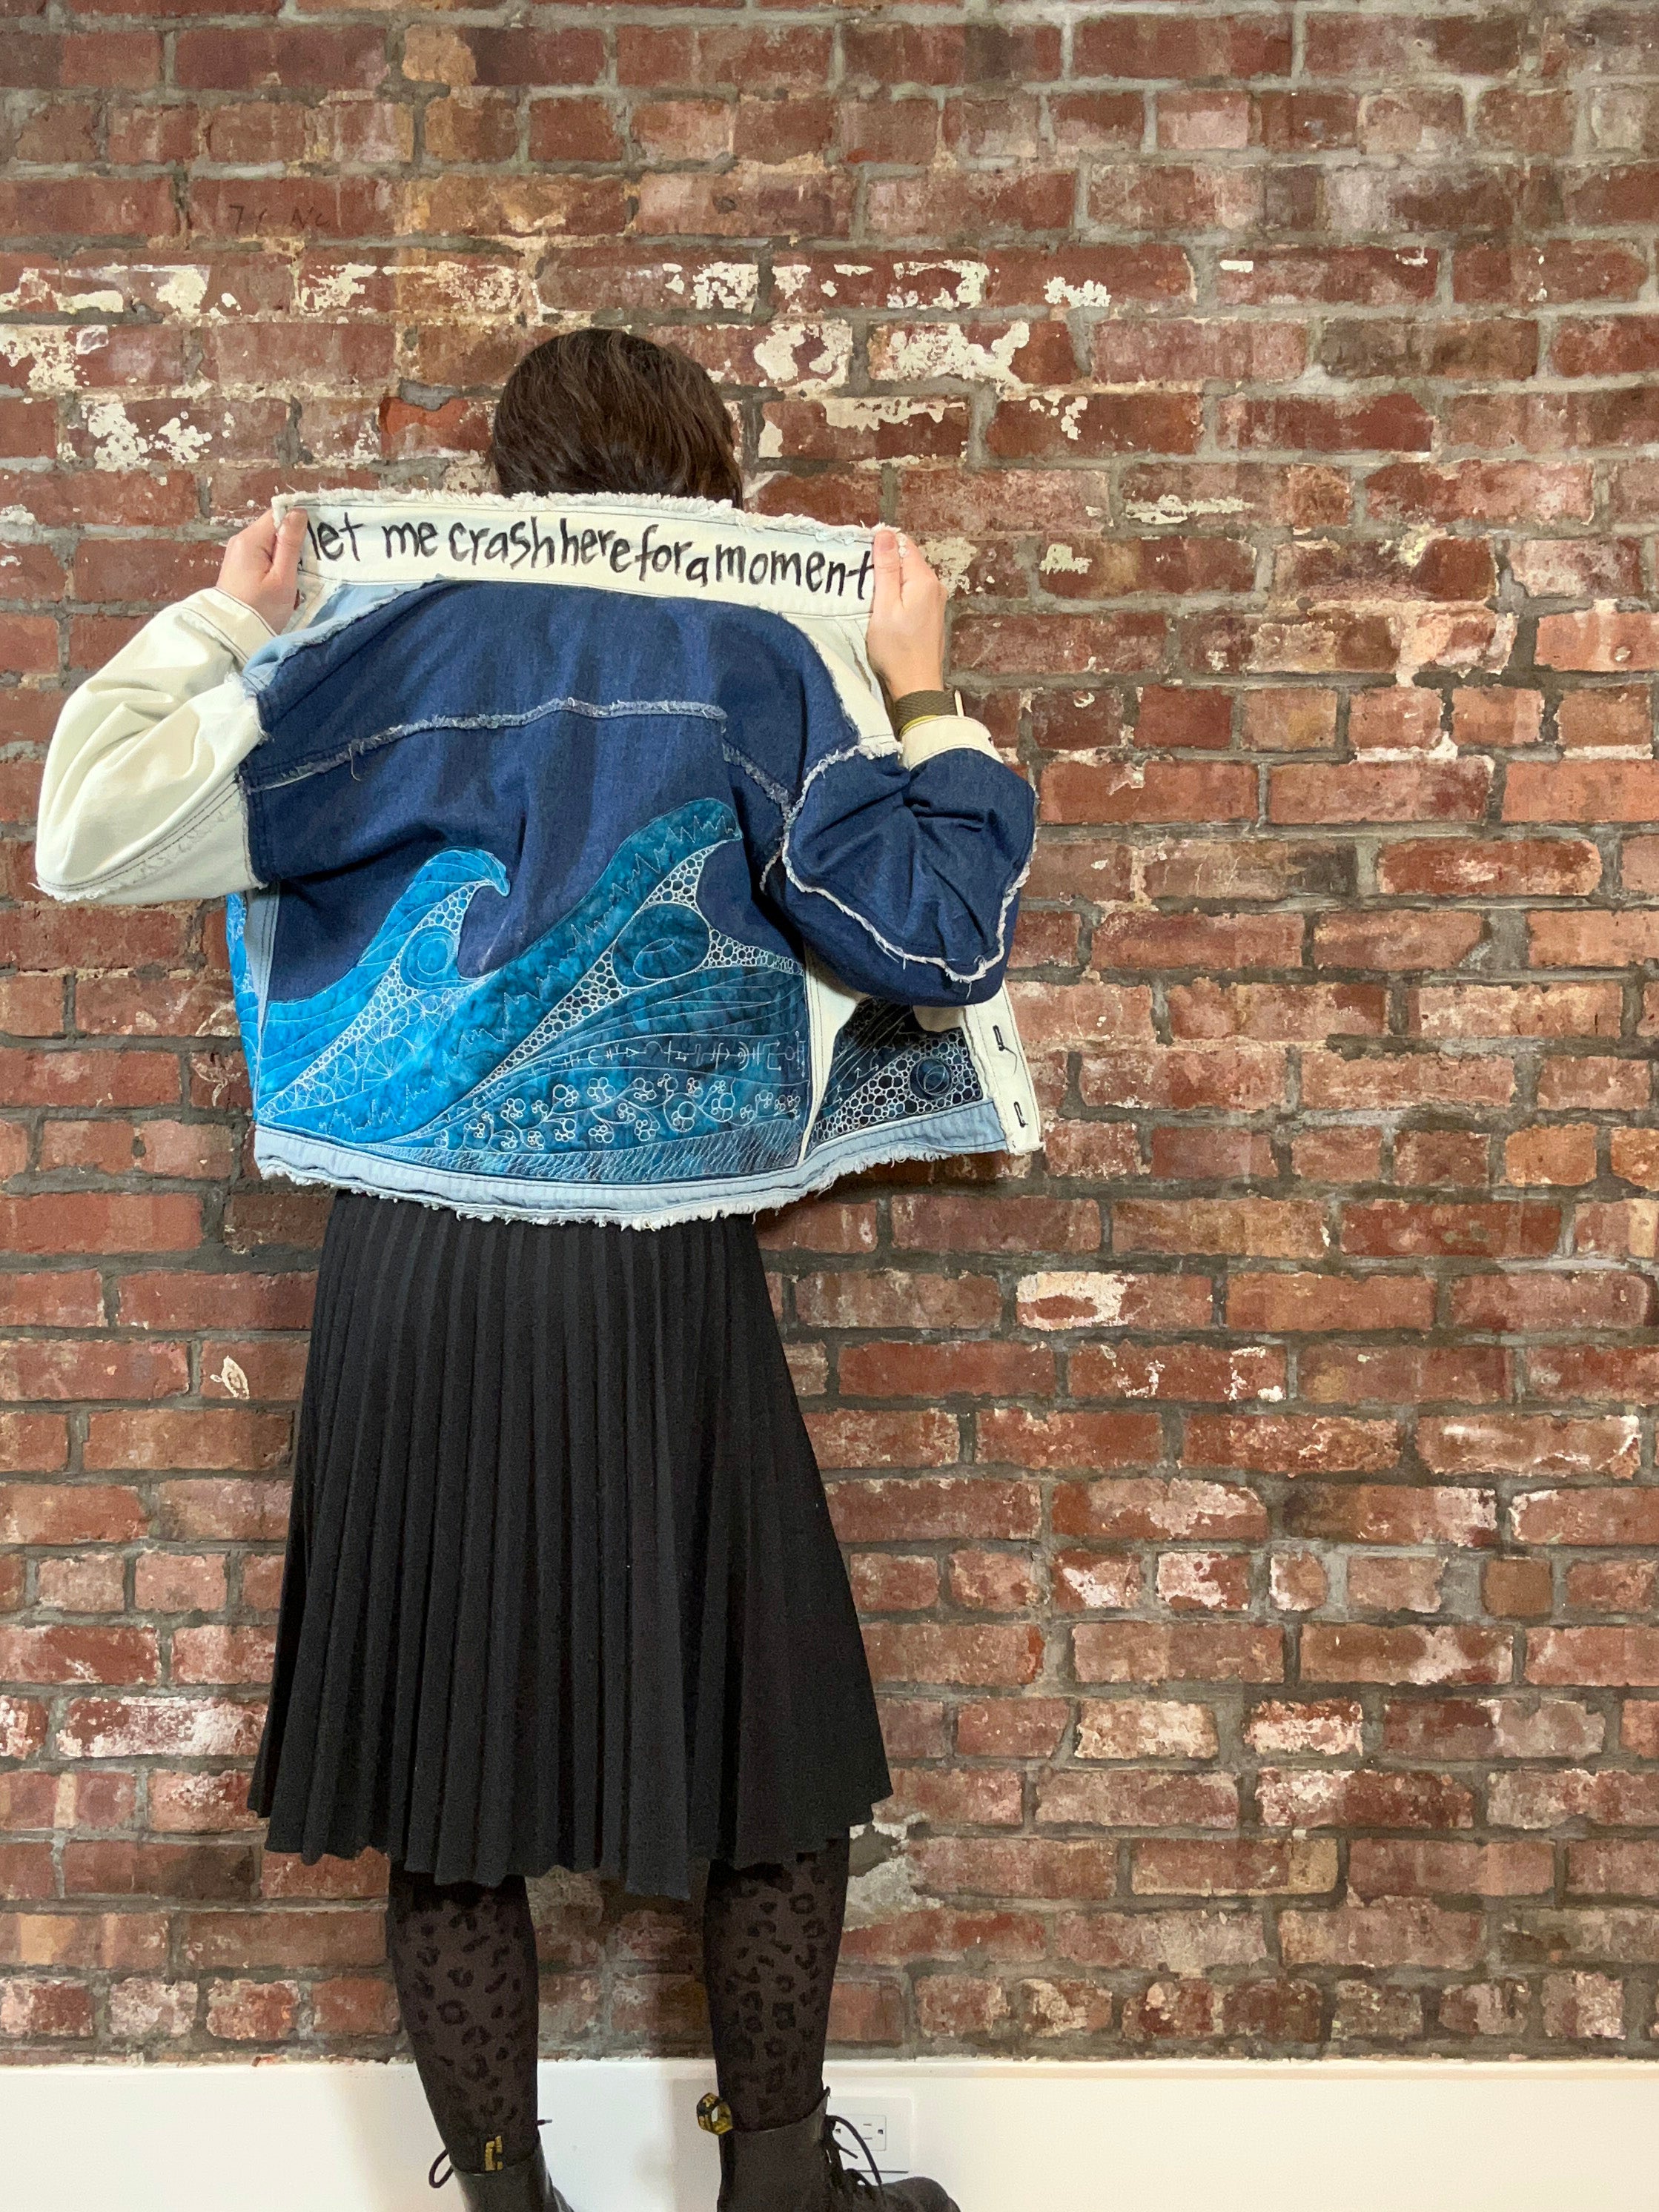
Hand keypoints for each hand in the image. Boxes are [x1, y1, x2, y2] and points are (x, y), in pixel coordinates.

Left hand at [216, 507, 306, 633]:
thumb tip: (298, 513)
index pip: (278, 514)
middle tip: (312, 560)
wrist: (232, 634)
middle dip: (294, 539)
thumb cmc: (261, 609)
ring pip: (270, 541)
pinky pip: (263, 553)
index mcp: (250, 540)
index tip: (316, 538)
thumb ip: (290, 544)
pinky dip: (276, 561)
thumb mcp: (282, 578)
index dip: (298, 522)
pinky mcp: (240, 564)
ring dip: (287, 552)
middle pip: (274, 527)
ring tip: (300, 570)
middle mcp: (241, 540)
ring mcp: (238, 552)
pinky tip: (285, 576)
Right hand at [866, 525, 946, 697]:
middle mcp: (935, 585)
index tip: (861, 559)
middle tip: (861, 580)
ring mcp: (936, 600)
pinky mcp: (932, 614)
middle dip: (885, 563)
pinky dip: (898, 594)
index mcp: (923, 579)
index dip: (881, 545)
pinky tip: (885, 608)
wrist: (916, 686)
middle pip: (907, 559)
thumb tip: (885, 533)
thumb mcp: (884, 607)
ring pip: (909, 576)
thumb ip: (886, 569)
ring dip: (890, 580)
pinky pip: (913, 592)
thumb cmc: (896, 650)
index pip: (903, 543)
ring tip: (871, 595)